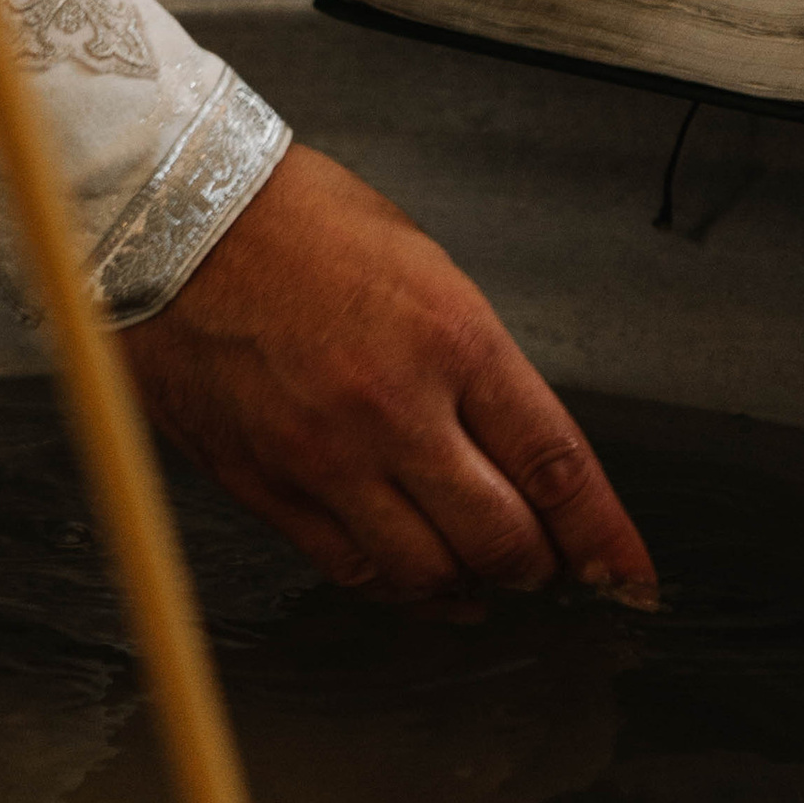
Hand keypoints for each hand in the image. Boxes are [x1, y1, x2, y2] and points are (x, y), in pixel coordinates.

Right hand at [125, 145, 657, 604]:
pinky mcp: (266, 484)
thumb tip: (515, 447)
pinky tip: (410, 578)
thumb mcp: (423, 267)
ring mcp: (325, 456)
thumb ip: (474, 363)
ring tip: (479, 578)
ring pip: (427, 573)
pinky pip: (349, 568)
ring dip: (468, 587)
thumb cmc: (295, 222)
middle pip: (501, 539)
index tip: (628, 575)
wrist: (175, 215)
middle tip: (547, 567)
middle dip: (538, 567)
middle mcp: (394, 409)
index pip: (555, 467)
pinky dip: (393, 587)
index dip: (604, 537)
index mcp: (451, 339)